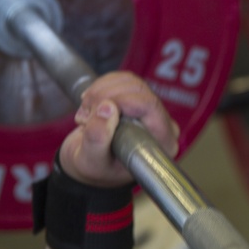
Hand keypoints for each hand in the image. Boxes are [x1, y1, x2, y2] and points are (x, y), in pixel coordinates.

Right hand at [59, 71, 180, 187]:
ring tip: (86, 113)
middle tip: (86, 115)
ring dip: (100, 91)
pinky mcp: (137, 100)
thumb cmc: (95, 169)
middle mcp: (162, 126)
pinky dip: (100, 87)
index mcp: (161, 144)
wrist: (88, 165)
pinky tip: (90, 105)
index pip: (150, 106)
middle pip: (138, 90)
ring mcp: (151, 112)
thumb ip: (98, 138)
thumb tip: (107, 108)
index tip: (96, 113)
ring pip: (129, 81)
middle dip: (105, 96)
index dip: (120, 101)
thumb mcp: (90, 160)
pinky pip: (122, 79)